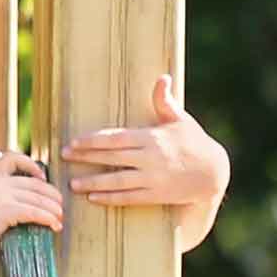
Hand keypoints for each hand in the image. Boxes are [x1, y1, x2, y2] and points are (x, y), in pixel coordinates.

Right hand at [0, 146, 66, 247]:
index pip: (12, 157)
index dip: (31, 164)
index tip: (41, 177)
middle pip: (32, 183)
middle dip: (51, 194)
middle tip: (59, 205)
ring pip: (36, 198)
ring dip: (53, 208)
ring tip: (60, 217)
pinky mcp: (5, 211)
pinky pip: (34, 212)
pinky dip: (48, 219)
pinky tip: (55, 225)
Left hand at [62, 70, 229, 219]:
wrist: (212, 172)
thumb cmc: (194, 142)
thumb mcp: (180, 119)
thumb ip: (165, 102)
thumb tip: (162, 77)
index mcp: (152, 137)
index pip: (116, 138)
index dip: (93, 140)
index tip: (74, 141)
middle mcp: (150, 158)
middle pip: (111, 157)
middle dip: (86, 157)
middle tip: (63, 156)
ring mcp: (152, 178)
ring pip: (117, 181)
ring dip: (93, 182)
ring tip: (73, 184)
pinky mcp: (155, 195)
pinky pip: (128, 198)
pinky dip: (109, 198)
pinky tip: (93, 198)